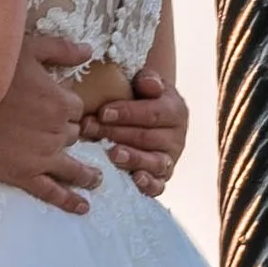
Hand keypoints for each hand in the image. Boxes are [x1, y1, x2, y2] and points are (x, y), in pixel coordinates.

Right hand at [0, 30, 95, 215]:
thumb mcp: (27, 49)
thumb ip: (61, 50)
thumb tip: (88, 51)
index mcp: (61, 102)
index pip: (77, 110)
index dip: (67, 108)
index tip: (56, 107)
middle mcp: (57, 132)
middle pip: (73, 135)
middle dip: (66, 132)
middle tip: (53, 132)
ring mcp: (42, 156)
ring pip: (73, 166)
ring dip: (87, 174)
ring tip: (96, 179)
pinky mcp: (22, 174)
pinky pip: (52, 191)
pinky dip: (69, 200)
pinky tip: (82, 206)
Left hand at [85, 67, 187, 197]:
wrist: (150, 120)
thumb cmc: (142, 99)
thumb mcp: (146, 85)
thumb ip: (148, 81)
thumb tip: (149, 84)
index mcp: (176, 111)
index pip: (153, 113)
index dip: (128, 113)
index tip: (103, 112)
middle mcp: (177, 137)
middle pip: (147, 137)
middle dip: (116, 133)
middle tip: (90, 129)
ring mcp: (170, 160)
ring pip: (154, 161)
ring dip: (133, 158)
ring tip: (113, 154)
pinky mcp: (162, 178)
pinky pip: (159, 185)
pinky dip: (149, 184)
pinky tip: (136, 179)